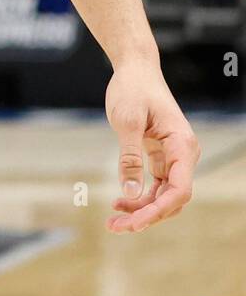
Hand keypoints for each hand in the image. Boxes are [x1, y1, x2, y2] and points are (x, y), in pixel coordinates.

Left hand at [105, 62, 199, 232]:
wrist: (135, 68)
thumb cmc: (132, 88)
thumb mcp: (126, 120)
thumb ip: (129, 156)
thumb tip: (129, 191)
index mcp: (182, 146)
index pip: (179, 190)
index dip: (157, 211)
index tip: (133, 222)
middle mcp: (183, 155)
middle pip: (172, 199)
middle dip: (146, 216)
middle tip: (114, 227)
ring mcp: (173, 157)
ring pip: (163, 196)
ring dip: (141, 210)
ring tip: (113, 221)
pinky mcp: (161, 157)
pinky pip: (155, 186)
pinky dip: (139, 196)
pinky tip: (120, 202)